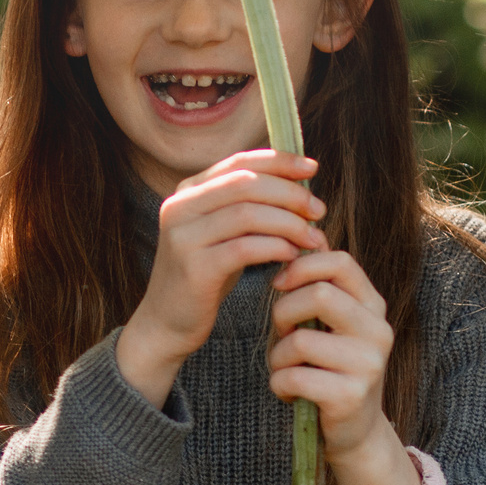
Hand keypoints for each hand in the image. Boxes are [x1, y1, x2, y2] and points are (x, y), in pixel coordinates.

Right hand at [116, 150, 324, 405]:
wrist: (166, 324)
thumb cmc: (205, 277)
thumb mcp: (223, 234)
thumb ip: (247, 206)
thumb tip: (299, 184)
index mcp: (188, 191)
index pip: (239, 162)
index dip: (279, 161)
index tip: (312, 168)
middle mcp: (179, 206)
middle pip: (246, 183)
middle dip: (289, 194)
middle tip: (319, 210)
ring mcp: (182, 236)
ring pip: (247, 213)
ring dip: (288, 223)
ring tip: (313, 237)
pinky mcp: (194, 267)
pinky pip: (245, 248)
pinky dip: (275, 248)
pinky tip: (292, 256)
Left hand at [270, 247, 426, 484]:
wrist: (354, 432)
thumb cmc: (330, 368)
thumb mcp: (330, 323)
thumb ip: (318, 285)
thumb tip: (301, 232)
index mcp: (373, 305)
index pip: (339, 262)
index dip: (301, 266)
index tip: (280, 285)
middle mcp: (378, 331)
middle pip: (319, 295)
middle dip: (284, 312)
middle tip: (281, 333)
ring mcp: (368, 364)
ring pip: (300, 340)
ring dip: (278, 356)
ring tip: (284, 368)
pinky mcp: (350, 396)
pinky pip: (295, 377)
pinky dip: (279, 384)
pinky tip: (288, 392)